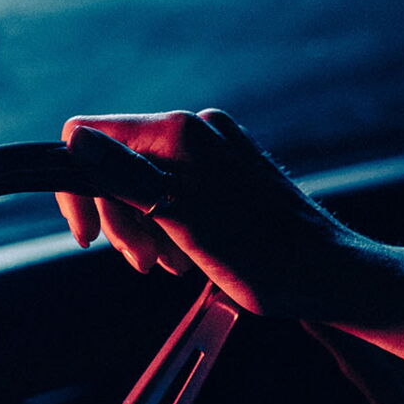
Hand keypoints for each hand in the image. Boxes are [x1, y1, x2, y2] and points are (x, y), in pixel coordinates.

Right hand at [57, 109, 361, 317]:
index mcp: (179, 133)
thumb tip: (73, 140)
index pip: (91, 138)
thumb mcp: (181, 221)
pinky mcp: (230, 170)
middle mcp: (196, 129)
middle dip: (119, 216)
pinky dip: (170, 225)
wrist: (329, 274)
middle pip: (118, 164)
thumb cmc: (263, 257)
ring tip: (169, 266)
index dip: (78, 188)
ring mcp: (216, 148)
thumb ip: (124, 177)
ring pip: (145, 182)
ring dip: (145, 229)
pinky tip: (186, 258)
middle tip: (143, 264)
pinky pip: (176, 191)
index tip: (90, 238)